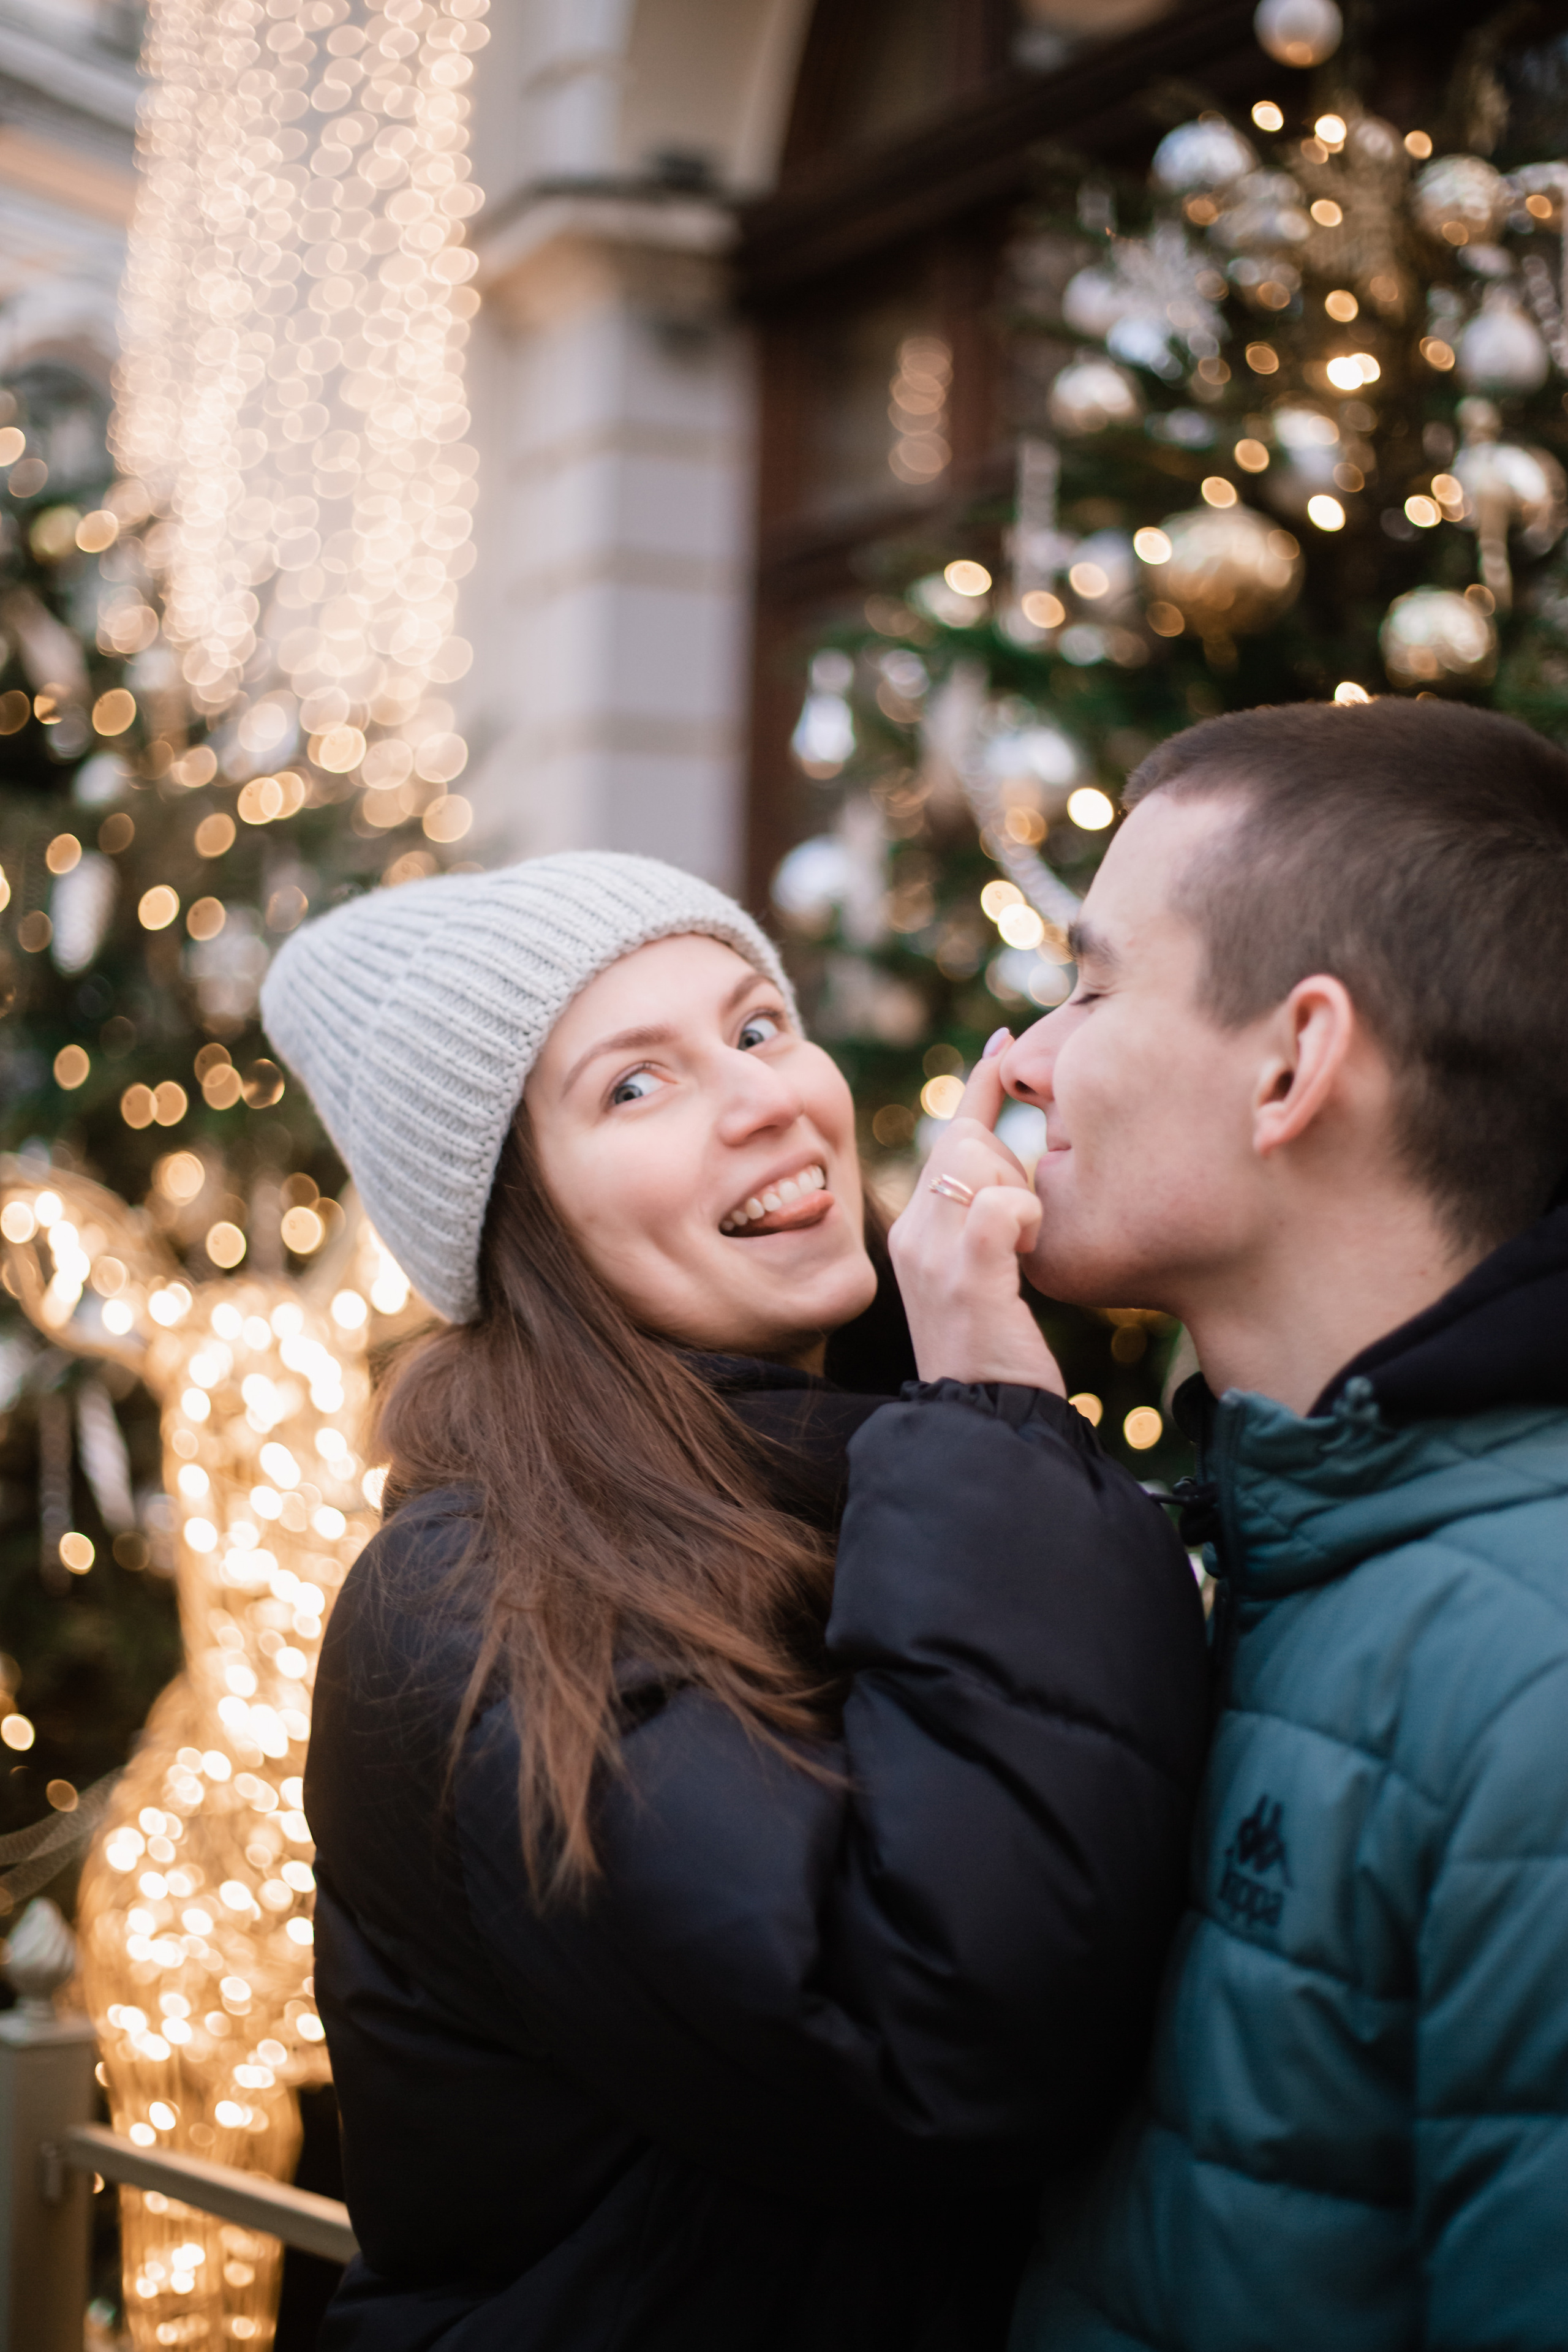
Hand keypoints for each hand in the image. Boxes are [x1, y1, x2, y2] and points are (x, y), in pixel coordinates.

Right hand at [889, 1044, 1065, 1392]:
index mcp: (914, 1229)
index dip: (979, 1087)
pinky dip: (1024, 1218)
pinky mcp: (963, 1273)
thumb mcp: (987, 1276)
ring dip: (1018, 1195)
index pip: (948, 1136)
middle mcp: (911, 1232)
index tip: (1005, 1043)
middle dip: (1007, 1164)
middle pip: (965, 1139)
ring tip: (1018, 1255)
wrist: (988, 1425)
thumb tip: (1012, 1167)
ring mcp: (931, 1251)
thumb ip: (986, 1221)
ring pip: (980, 1159)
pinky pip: (1002, 1201)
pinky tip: (1026, 1256)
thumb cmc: (1002, 1355)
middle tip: (1020, 1231)